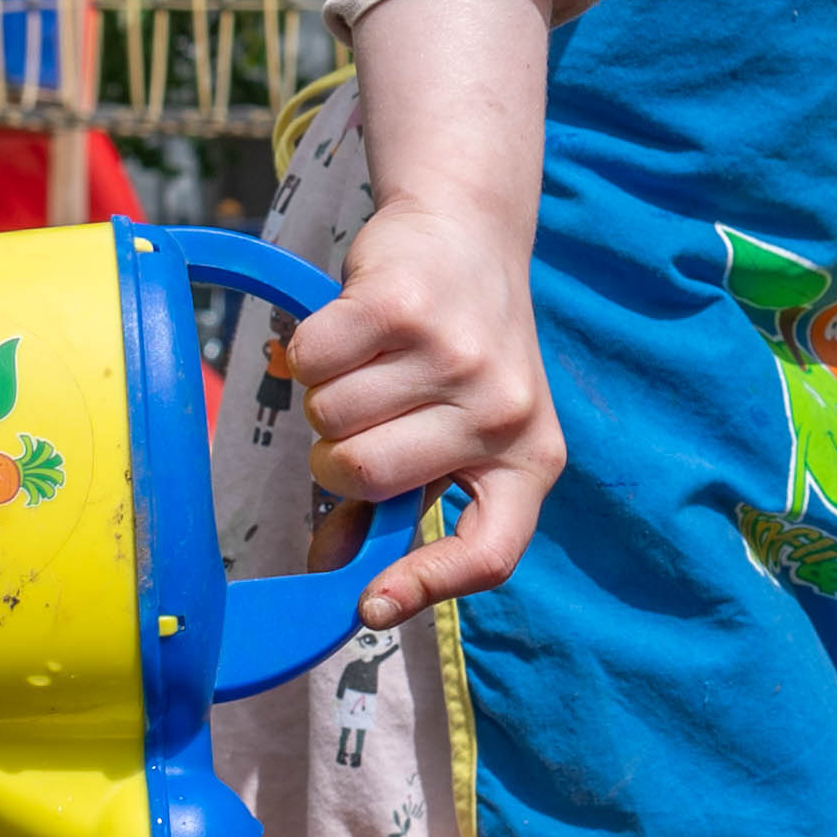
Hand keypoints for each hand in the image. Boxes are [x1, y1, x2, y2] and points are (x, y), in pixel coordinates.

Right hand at [281, 188, 564, 622]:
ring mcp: (457, 356)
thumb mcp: (455, 430)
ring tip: (368, 361)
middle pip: (365, 477)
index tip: (369, 606)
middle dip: (337, 456)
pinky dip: (306, 350)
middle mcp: (504, 412)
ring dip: (325, 395)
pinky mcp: (404, 304)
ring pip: (330, 419)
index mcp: (530, 459)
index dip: (429, 587)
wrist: (469, 230)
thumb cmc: (456, 348)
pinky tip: (347, 327)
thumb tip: (330, 568)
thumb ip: (397, 503)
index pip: (492, 552)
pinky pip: (310, 361)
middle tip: (364, 415)